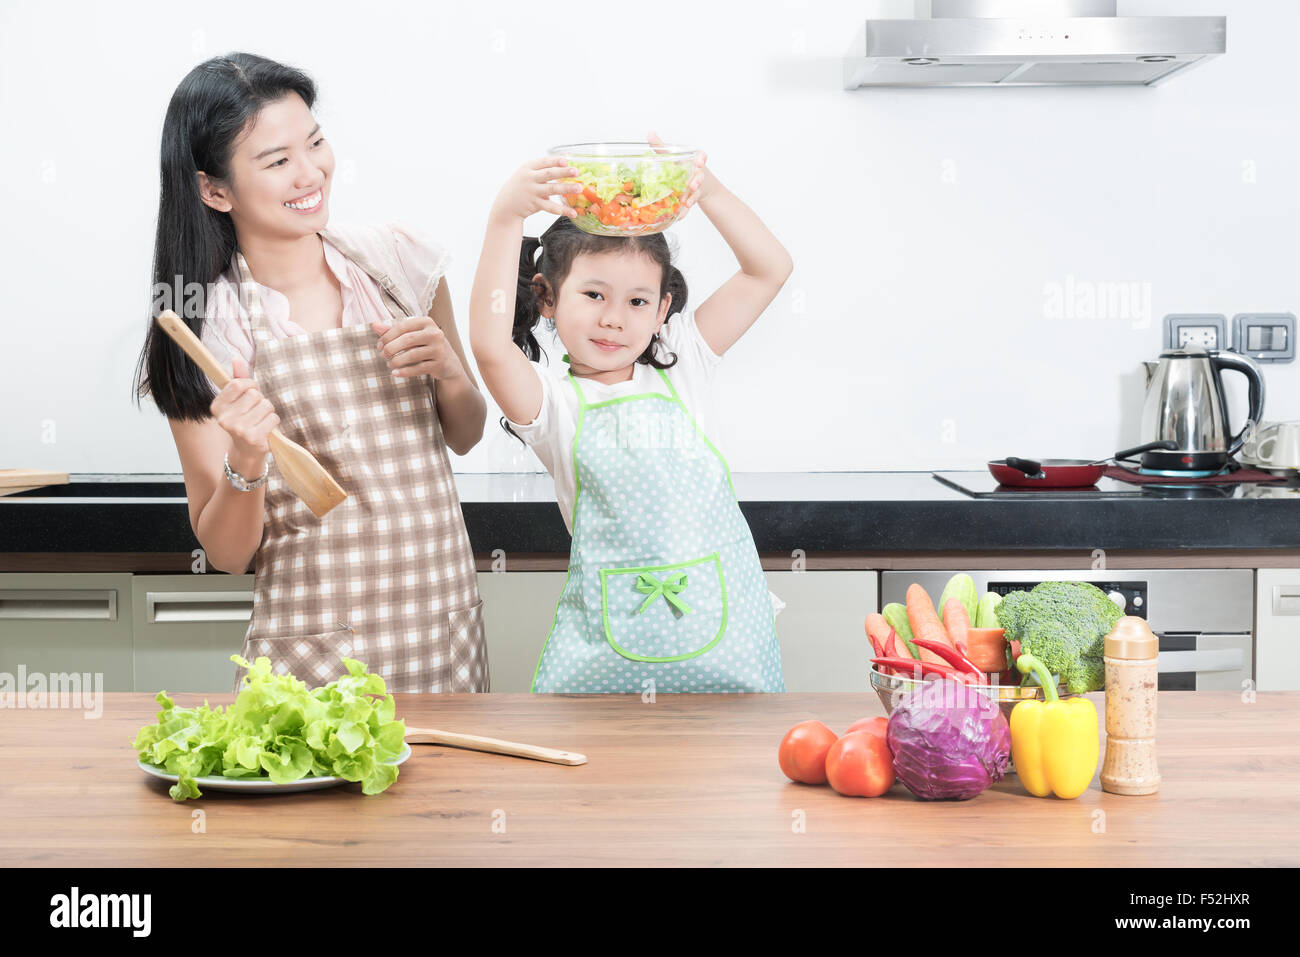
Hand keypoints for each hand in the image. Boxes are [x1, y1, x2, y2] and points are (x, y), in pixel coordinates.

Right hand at [210, 355, 276, 474]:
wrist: (247, 450)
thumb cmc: (244, 420)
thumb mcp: (238, 399)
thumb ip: (239, 379)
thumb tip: (237, 358)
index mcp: (217, 406)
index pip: (238, 383)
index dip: (250, 385)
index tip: (251, 392)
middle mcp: (224, 419)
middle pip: (254, 395)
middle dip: (260, 401)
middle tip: (255, 413)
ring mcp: (238, 429)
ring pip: (266, 405)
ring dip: (268, 412)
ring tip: (260, 421)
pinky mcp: (254, 438)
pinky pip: (273, 418)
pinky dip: (273, 422)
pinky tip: (265, 429)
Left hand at [373, 316, 463, 380]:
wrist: (448, 362)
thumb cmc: (424, 345)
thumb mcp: (411, 334)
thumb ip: (392, 329)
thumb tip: (374, 325)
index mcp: (427, 322)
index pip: (402, 326)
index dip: (387, 336)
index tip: (379, 346)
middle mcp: (435, 333)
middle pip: (407, 340)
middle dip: (391, 349)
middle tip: (383, 356)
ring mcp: (439, 349)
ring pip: (412, 355)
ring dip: (396, 361)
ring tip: (389, 364)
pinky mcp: (439, 364)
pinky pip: (418, 368)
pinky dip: (405, 372)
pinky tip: (395, 373)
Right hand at [489, 156, 580, 223]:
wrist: (506, 205)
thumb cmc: (520, 187)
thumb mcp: (526, 174)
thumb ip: (542, 171)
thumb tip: (565, 167)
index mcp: (528, 168)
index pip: (543, 162)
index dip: (555, 161)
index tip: (566, 160)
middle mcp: (529, 178)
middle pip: (549, 174)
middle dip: (563, 172)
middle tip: (576, 171)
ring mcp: (532, 191)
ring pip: (552, 189)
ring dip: (566, 188)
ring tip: (579, 188)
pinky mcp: (534, 204)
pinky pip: (551, 207)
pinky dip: (563, 210)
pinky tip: (573, 212)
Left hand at [647, 130, 713, 219]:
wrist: (698, 184)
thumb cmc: (683, 167)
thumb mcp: (673, 156)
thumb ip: (662, 146)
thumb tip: (649, 133)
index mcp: (694, 161)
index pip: (702, 157)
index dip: (702, 159)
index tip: (700, 162)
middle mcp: (698, 174)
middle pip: (700, 176)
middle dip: (697, 181)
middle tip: (693, 185)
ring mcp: (697, 187)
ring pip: (697, 192)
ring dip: (693, 197)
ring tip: (688, 203)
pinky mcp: (693, 198)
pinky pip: (690, 205)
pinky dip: (685, 211)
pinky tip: (680, 216)